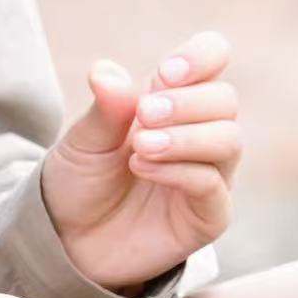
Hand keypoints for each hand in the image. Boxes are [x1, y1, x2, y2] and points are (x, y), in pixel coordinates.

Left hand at [39, 31, 241, 292]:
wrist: (69, 241)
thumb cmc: (81, 182)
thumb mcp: (82, 140)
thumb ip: (104, 109)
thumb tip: (107, 71)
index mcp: (172, 99)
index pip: (213, 58)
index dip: (201, 56)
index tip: (165, 73)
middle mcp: (199, 132)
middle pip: (225, 99)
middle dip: (187, 102)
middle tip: (145, 114)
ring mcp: (209, 174)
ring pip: (229, 140)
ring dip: (185, 136)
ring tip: (140, 145)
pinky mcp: (208, 215)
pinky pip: (213, 186)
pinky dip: (180, 171)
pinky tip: (142, 166)